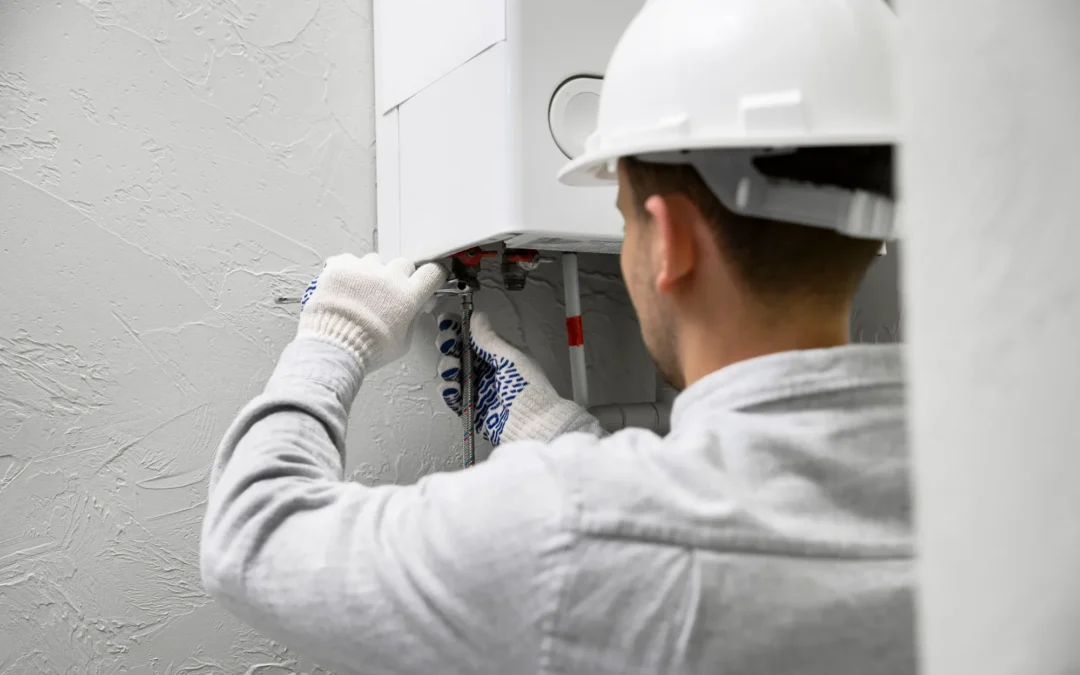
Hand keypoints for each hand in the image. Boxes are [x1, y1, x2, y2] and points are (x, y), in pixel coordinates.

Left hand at [298, 253, 446, 373]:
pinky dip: (349, 271)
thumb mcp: (403, 342)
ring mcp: (363, 270)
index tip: (427, 280)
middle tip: (389, 294)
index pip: (432, 272)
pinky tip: (346, 287)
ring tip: (361, 293)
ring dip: (373, 273)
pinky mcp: (340, 267)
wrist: (334, 348)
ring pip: (376, 261)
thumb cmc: (368, 350)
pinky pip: (350, 260)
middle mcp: (388, 278)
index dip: (431, 276)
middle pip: (404, 264)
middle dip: (400, 277)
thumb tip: (419, 306)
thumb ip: (413, 318)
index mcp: (408, 296)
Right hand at [435, 311, 590, 445]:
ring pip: (451, 370)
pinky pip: (451, 394)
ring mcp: (476, 386)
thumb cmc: (528, 389)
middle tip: (447, 344)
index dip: (457, 327)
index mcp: (497, 353)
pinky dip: (448, 389)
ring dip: (446, 366)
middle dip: (448, 344)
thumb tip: (477, 316)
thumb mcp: (510, 359)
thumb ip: (489, 339)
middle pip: (457, 350)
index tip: (446, 322)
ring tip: (452, 369)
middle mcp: (485, 368)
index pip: (472, 335)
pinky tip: (452, 387)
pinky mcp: (469, 405)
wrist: (531, 424)